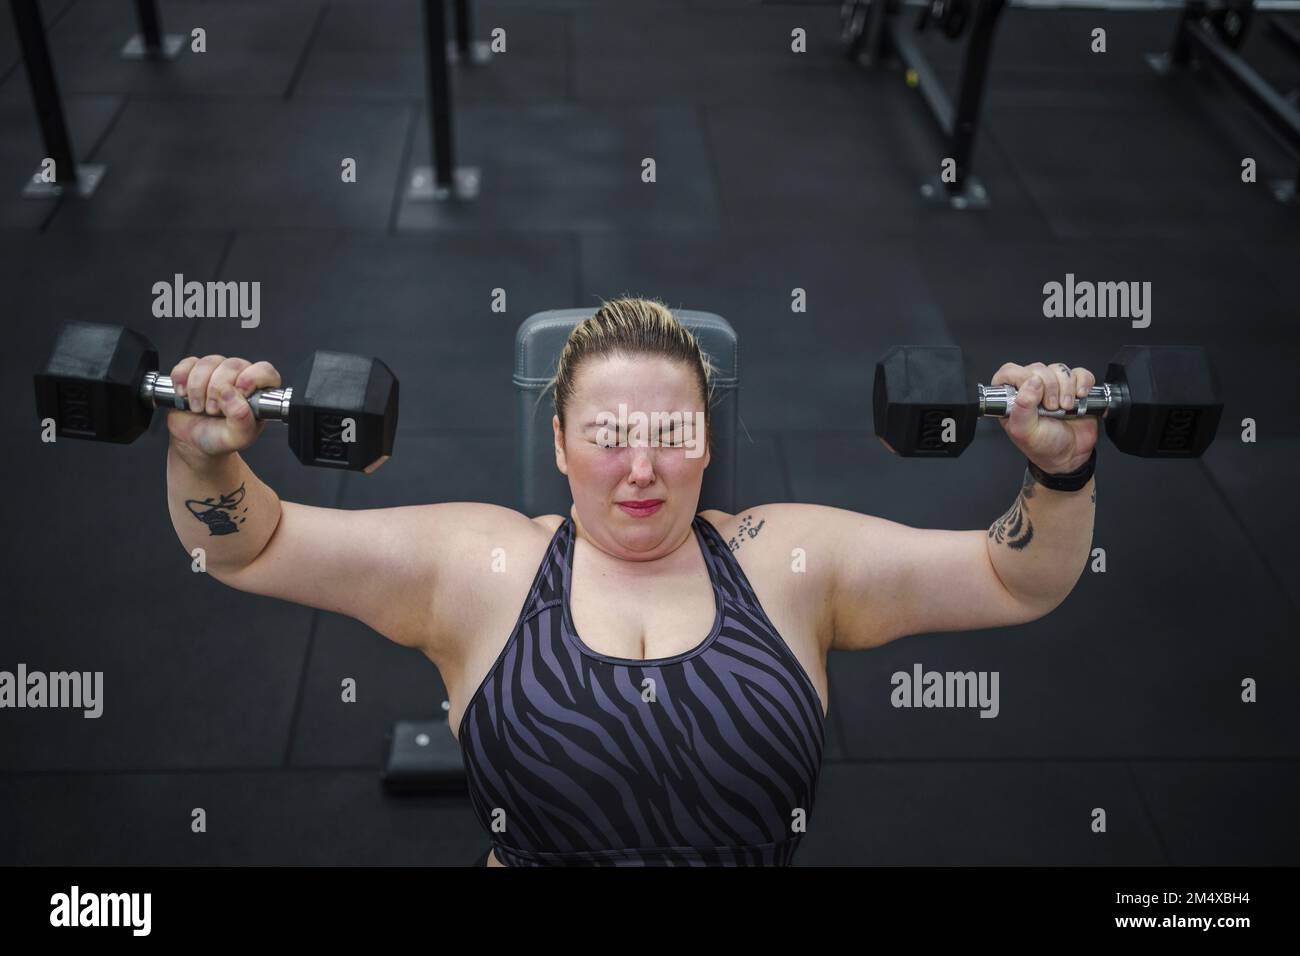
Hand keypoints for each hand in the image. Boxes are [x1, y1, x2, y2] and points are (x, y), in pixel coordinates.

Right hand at [165, 354, 280, 458]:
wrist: (192, 443)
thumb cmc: (220, 439)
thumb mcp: (237, 438)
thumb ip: (241, 419)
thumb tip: (231, 393)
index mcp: (258, 392)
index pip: (264, 371)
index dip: (251, 379)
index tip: (239, 395)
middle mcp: (240, 377)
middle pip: (233, 365)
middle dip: (217, 390)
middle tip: (213, 411)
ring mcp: (217, 371)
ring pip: (208, 363)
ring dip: (197, 388)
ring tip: (199, 408)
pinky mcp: (194, 370)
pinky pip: (187, 363)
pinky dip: (182, 380)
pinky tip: (184, 395)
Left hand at [990, 360, 1098, 473]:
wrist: (1070, 456)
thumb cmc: (1044, 447)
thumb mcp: (1025, 432)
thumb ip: (1022, 408)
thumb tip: (1031, 382)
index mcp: (1013, 398)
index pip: (1010, 372)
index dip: (1022, 378)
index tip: (1035, 395)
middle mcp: (1032, 389)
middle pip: (1038, 368)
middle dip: (1049, 388)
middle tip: (1052, 408)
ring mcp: (1054, 387)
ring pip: (1060, 370)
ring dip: (1067, 388)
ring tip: (1065, 408)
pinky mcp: (1074, 387)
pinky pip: (1080, 373)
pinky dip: (1083, 383)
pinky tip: (1080, 398)